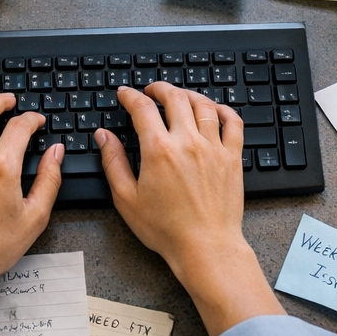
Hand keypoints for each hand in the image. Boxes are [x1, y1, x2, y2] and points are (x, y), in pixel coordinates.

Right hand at [96, 82, 283, 335]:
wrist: (206, 247)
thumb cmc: (166, 229)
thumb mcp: (127, 198)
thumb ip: (113, 162)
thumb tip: (104, 136)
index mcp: (158, 150)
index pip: (142, 108)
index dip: (131, 95)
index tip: (125, 94)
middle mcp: (187, 142)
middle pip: (175, 97)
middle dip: (160, 88)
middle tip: (151, 90)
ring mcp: (213, 147)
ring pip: (203, 104)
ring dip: (188, 94)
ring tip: (179, 96)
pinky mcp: (232, 158)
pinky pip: (232, 122)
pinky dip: (222, 109)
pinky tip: (213, 109)